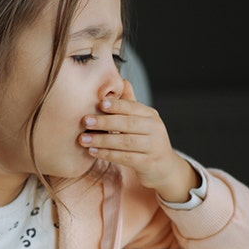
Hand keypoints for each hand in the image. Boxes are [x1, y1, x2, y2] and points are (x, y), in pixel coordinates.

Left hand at [79, 79, 198, 202]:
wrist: (165, 167)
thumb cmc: (147, 140)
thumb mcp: (142, 121)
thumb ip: (130, 103)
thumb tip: (123, 81)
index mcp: (151, 115)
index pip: (133, 107)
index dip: (116, 105)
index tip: (99, 103)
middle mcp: (154, 129)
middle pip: (128, 124)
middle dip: (105, 121)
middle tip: (85, 121)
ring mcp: (153, 147)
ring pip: (125, 142)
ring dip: (102, 140)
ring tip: (84, 139)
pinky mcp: (148, 163)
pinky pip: (125, 158)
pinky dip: (108, 154)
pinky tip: (93, 152)